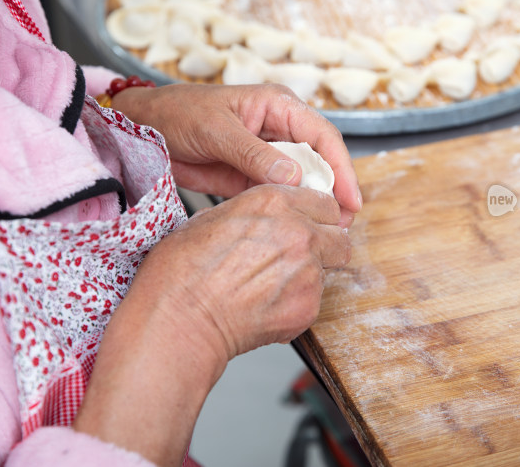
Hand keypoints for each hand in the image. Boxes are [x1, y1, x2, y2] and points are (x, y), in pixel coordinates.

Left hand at [111, 83, 361, 226]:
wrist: (143, 130)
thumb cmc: (177, 114)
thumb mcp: (216, 131)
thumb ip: (254, 155)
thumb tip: (294, 179)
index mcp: (277, 106)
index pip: (322, 136)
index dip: (341, 167)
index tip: (351, 199)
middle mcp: (279, 129)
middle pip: (320, 160)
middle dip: (334, 189)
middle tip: (345, 222)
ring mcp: (267, 155)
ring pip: (303, 180)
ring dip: (315, 203)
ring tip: (330, 230)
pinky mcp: (251, 177)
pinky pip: (279, 194)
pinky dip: (291, 209)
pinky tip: (299, 227)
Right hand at [146, 183, 350, 355]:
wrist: (180, 319)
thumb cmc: (182, 271)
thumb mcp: (210, 219)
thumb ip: (249, 213)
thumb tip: (259, 219)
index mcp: (274, 202)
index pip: (324, 202)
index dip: (316, 217)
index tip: (308, 226)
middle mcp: (299, 232)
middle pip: (339, 234)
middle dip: (325, 244)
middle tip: (299, 257)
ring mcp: (308, 270)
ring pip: (329, 269)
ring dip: (311, 274)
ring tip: (274, 286)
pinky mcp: (308, 306)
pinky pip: (315, 301)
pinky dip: (297, 304)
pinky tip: (267, 306)